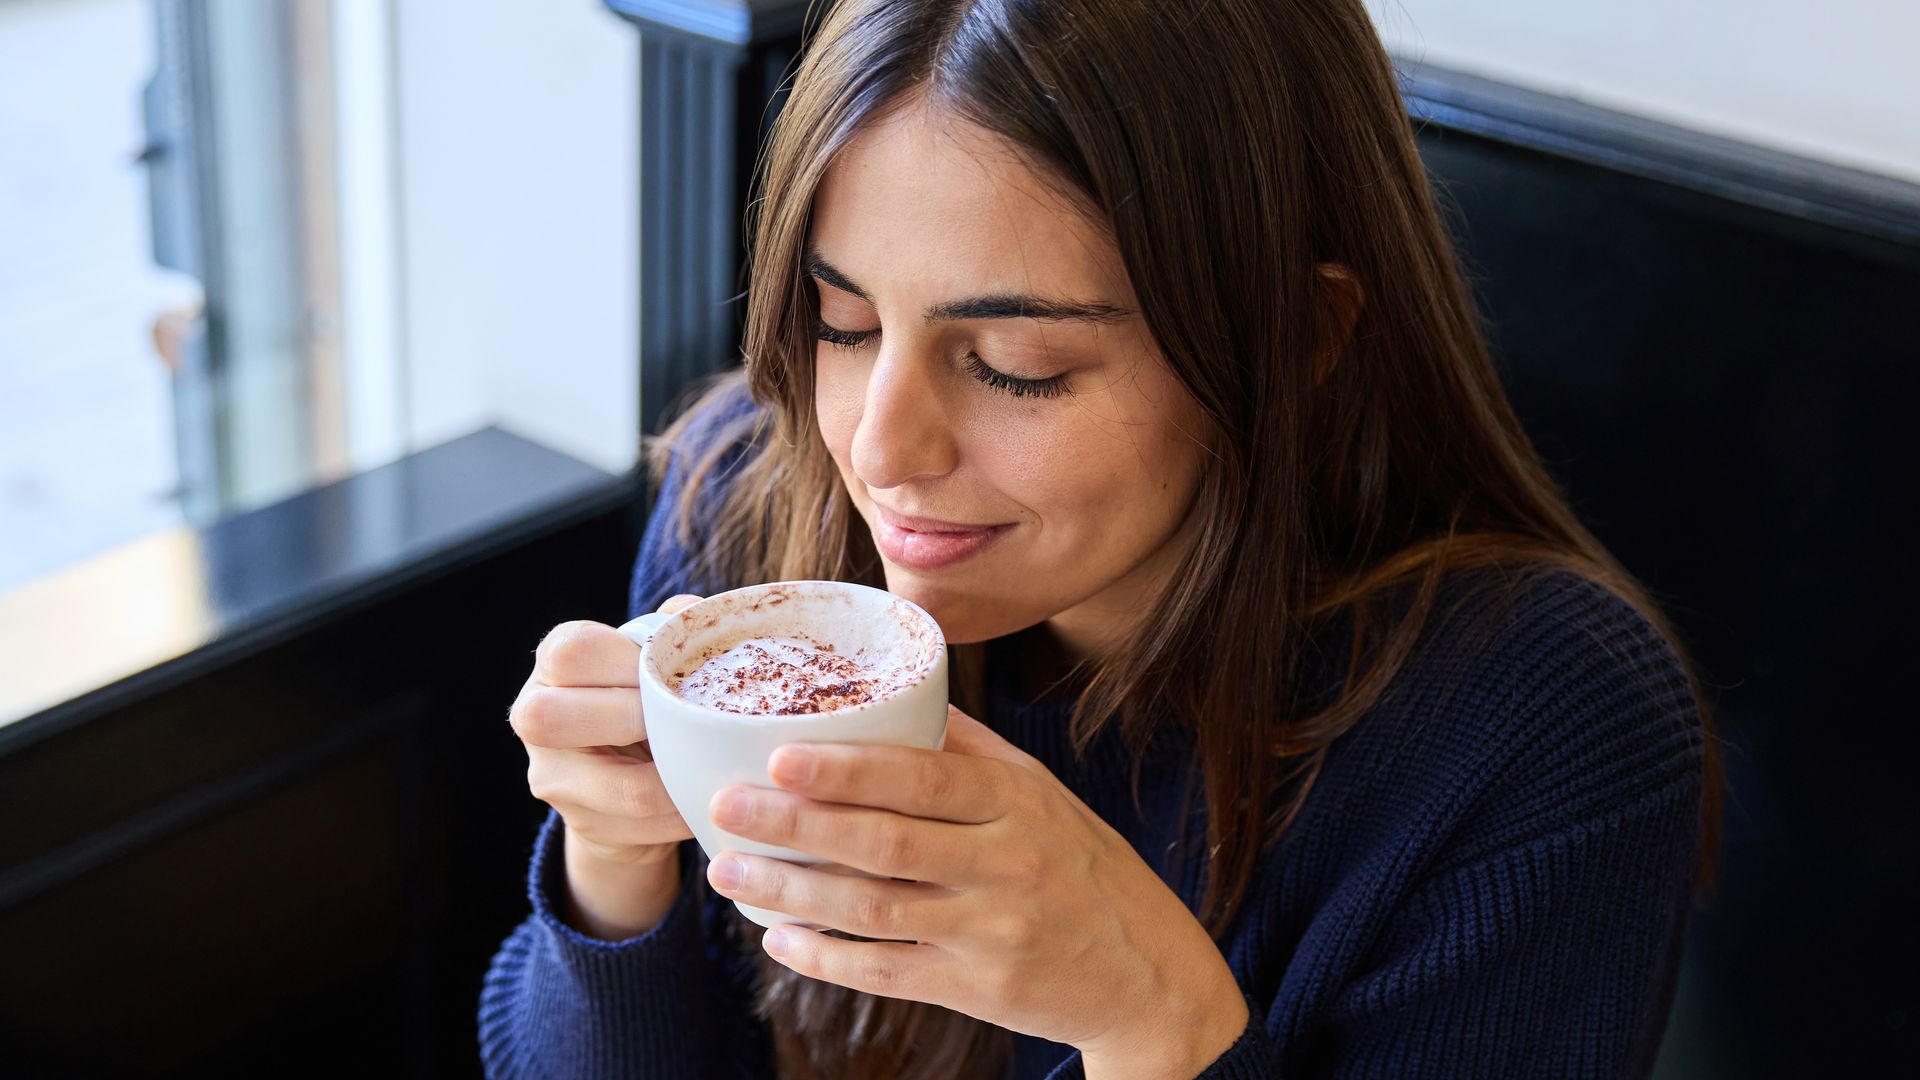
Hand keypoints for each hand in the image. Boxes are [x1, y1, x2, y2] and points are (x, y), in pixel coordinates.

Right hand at [509, 594, 704, 938]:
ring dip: (679, 777)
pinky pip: (644, 824)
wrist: (625, 774)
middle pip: (555, 717)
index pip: (576, 652)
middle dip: (639, 721)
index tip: (669, 676)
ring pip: (619, 787)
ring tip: (711, 764)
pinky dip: (683, 812)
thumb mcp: (650, 658)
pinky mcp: (581, 821)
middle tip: (683, 722)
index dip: (630, 664)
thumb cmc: (642, 695)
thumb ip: (669, 632)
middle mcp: (533, 714)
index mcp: (555, 659)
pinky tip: (704, 794)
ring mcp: (550, 775)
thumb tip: (691, 612)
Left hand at [703, 706, 1250, 1075]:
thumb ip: (966, 750)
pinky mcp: (979, 990)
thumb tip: (889, 693)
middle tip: (726, 807)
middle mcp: (1006, 863)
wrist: (1147, 974)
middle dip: (797, 825)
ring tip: (729, 873)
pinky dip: (828, 958)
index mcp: (1017, 802)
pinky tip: (780, 939)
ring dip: (792, 893)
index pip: (923, 779)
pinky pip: (888, 972)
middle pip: (886, 843)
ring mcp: (992, 931)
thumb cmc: (1082, 866)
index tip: (778, 754)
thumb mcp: (1041, 794)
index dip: (848, 770)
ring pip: (874, 910)